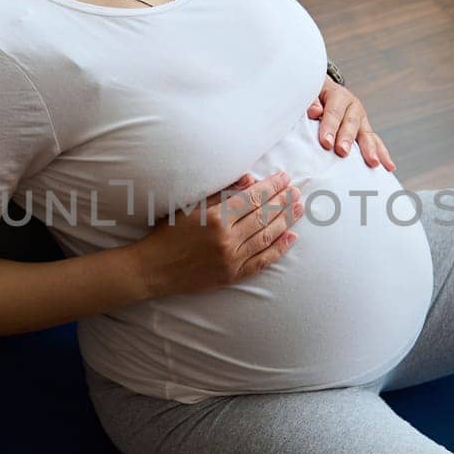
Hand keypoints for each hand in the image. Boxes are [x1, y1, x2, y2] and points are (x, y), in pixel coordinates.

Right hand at [140, 169, 304, 297]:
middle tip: (297, 190)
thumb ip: (220, 193)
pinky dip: (278, 249)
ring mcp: (231, 259)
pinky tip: (291, 238)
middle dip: (283, 201)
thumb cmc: (168, 233)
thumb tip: (249, 180)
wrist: (153, 269)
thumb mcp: (190, 207)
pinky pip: (261, 261)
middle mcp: (226, 239)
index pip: (252, 198)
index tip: (284, 177)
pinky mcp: (232, 276)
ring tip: (299, 208)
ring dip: (286, 221)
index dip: (271, 186)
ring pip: (267, 237)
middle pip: (264, 216)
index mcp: (215, 218)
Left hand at [307, 76, 396, 170]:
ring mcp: (361, 120)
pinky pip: (376, 143)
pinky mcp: (365, 131)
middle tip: (342, 152)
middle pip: (351, 123)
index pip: (333, 112)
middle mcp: (353, 107)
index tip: (326, 143)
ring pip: (367, 134)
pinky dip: (383, 154)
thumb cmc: (314, 97)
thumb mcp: (310, 94)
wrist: (325, 93)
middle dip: (347, 139)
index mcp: (338, 96)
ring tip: (373, 162)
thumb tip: (315, 111)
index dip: (330, 127)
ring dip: (370, 149)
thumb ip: (311, 101)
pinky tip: (389, 166)